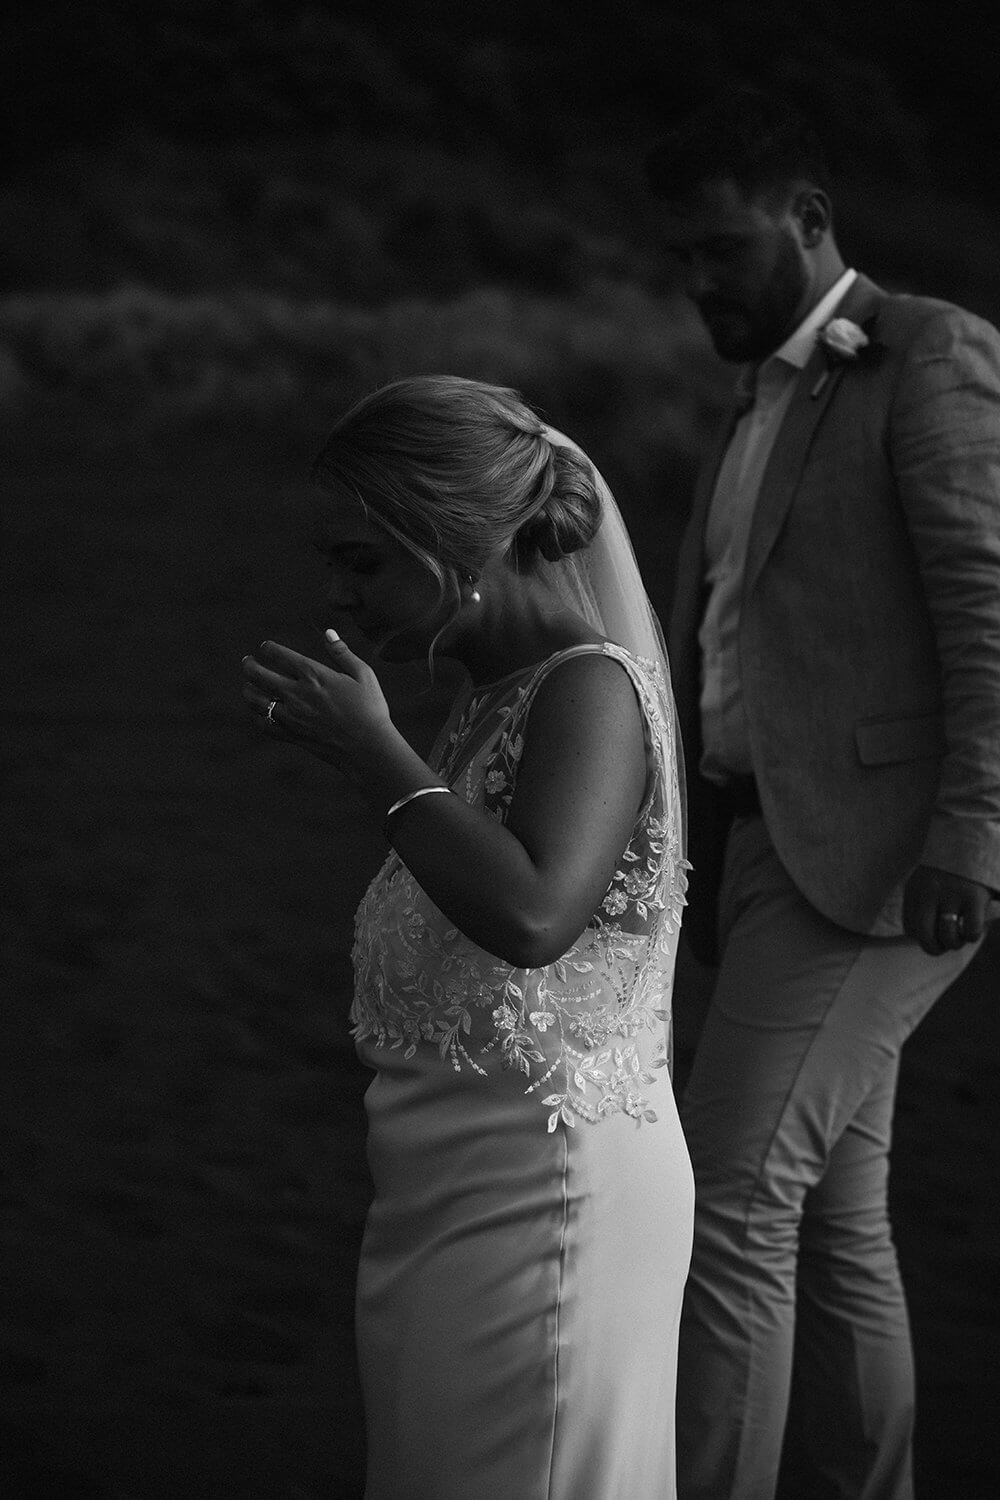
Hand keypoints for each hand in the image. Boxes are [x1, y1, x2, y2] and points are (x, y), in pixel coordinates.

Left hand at [242, 631, 392, 768]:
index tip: (266, 646)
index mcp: (314, 674)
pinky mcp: (292, 735)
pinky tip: (260, 712)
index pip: (279, 654)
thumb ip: (342, 653)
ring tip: (248, 686)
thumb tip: (328, 632)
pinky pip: (264, 724)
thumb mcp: (363, 675)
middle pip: (258, 675)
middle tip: (246, 661)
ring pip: (255, 700)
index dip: (268, 648)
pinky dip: (258, 716)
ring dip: (248, 690)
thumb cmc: (371, 709)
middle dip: (248, 665)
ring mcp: (291, 716)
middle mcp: (297, 693)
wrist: (369, 748)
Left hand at [902, 864, 990, 955]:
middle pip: (924, 936)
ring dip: (954, 943)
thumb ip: (918, 906)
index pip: (910, 929)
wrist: (968, 840)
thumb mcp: (923, 882)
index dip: (922, 938)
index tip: (933, 932)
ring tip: (959, 935)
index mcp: (914, 891)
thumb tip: (919, 937)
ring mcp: (951, 895)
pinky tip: (972, 928)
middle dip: (934, 948)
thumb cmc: (945, 869)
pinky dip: (971, 936)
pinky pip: (971, 931)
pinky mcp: (973, 897)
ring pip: (948, 937)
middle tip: (944, 944)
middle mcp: (929, 893)